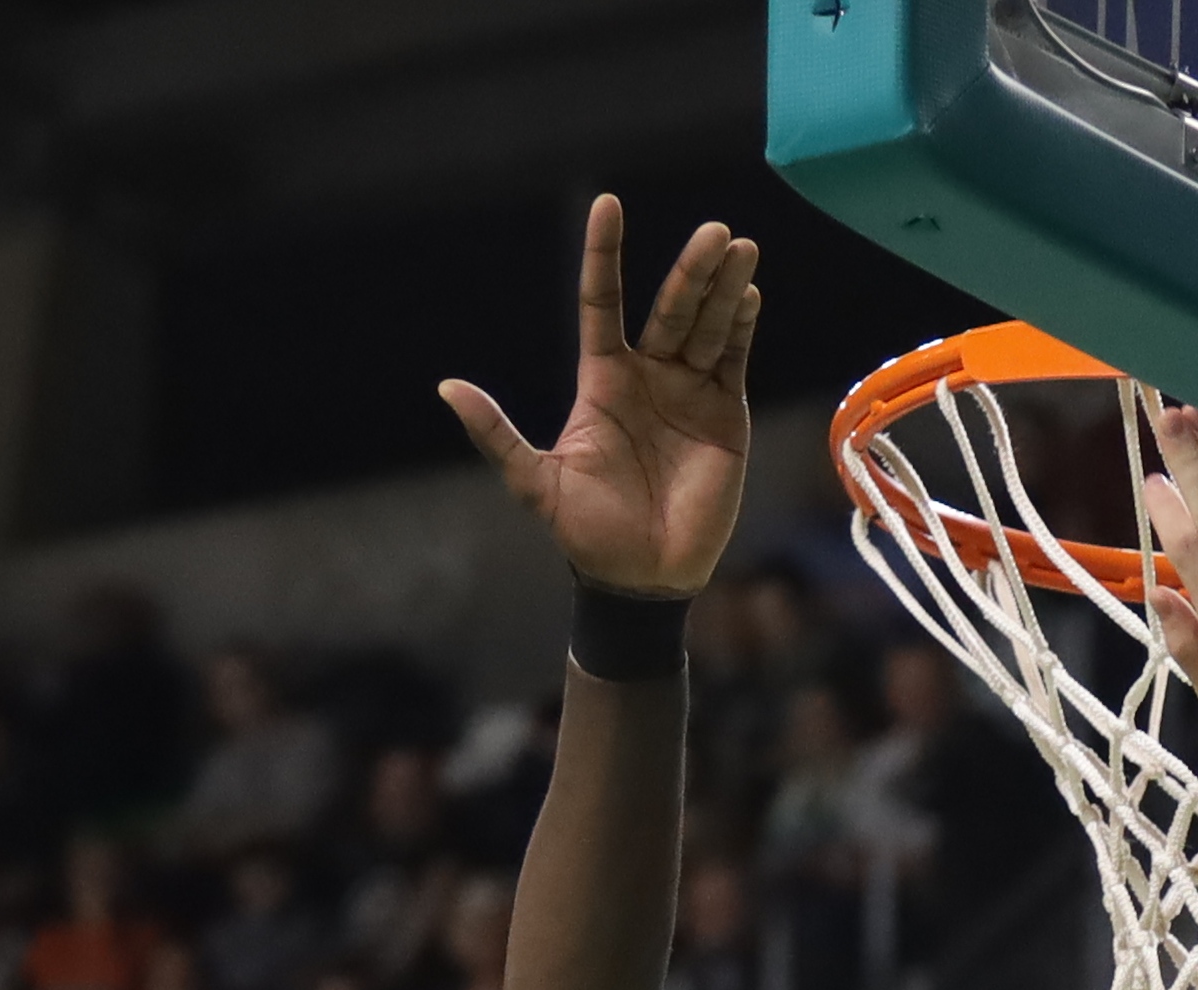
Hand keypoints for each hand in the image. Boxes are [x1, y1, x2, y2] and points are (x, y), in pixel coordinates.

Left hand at [439, 198, 760, 596]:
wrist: (643, 577)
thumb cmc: (587, 533)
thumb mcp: (533, 481)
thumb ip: (497, 433)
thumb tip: (447, 387)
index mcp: (602, 381)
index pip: (602, 301)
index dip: (605, 255)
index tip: (607, 205)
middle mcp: (647, 377)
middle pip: (670, 307)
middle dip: (691, 269)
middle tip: (714, 232)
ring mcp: (689, 393)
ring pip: (707, 326)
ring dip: (723, 287)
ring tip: (739, 248)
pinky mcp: (726, 417)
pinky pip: (735, 361)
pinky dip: (742, 327)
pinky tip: (749, 296)